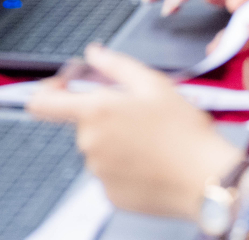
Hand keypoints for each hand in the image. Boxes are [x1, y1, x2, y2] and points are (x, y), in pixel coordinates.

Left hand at [28, 43, 243, 219]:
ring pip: (98, 148)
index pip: (42, 103)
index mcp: (95, 112)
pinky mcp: (110, 195)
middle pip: (82, 123)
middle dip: (104, 116)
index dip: (46, 91)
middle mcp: (89, 143)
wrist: (206, 179)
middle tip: (138, 114)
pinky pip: (110, 173)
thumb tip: (94, 53)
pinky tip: (151, 161)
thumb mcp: (153, 84)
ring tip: (151, 139)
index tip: (62, 87)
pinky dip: (125, 165)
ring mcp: (98, 173)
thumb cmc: (184, 131)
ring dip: (116, 141)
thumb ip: (115, 65)